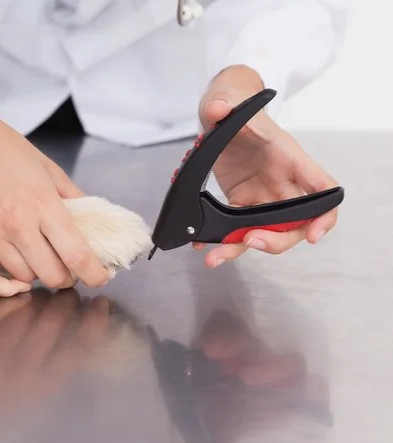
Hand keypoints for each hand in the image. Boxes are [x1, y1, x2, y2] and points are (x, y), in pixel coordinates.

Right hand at [0, 72, 109, 295]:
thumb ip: (73, 198)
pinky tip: (16, 283)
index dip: (94, 273)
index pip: (76, 254)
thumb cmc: (5, 148)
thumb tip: (91, 224)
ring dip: (38, 275)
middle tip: (68, 268)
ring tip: (40, 260)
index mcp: (42, 203)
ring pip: (24, 277)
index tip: (99, 277)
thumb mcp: (48, 167)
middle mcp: (17, 223)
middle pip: (52, 274)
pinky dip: (5, 289)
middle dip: (67, 276)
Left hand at [195, 65, 339, 267]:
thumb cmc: (236, 103)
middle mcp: (281, 181)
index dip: (324, 215)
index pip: (322, 189)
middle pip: (294, 222)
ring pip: (263, 231)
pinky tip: (203, 244)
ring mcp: (262, 194)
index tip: (313, 235)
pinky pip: (237, 227)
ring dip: (240, 248)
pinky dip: (221, 239)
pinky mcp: (241, 200)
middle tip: (249, 242)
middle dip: (275, 240)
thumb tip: (217, 108)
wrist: (221, 111)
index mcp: (289, 157)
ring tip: (213, 257)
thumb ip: (224, 104)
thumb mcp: (229, 100)